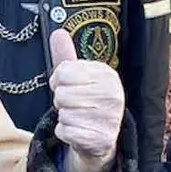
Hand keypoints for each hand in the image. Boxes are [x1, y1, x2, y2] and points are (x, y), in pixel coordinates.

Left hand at [48, 29, 122, 171]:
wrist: (99, 138)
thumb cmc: (85, 102)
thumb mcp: (77, 77)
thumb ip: (66, 56)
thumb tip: (58, 32)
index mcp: (107, 75)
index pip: (64, 71)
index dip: (58, 80)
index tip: (68, 86)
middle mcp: (113, 95)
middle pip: (61, 93)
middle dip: (61, 101)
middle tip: (73, 105)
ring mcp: (110, 118)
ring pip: (63, 113)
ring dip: (63, 117)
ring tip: (78, 118)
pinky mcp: (101, 139)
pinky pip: (65, 131)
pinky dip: (65, 133)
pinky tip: (78, 132)